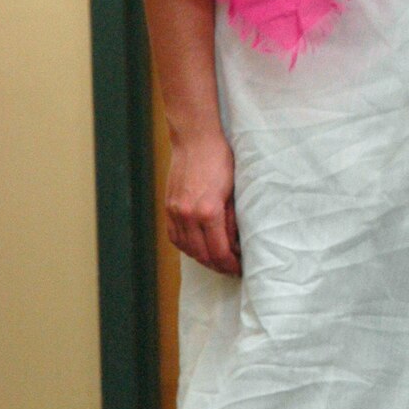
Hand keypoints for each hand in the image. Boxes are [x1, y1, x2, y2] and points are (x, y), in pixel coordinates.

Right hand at [165, 131, 240, 275]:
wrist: (195, 139)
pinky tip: (198, 247)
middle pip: (202, 255)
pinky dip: (186, 246)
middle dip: (218, 265)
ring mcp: (175, 212)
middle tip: (231, 268)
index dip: (231, 265)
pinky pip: (174, 237)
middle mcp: (188, 215)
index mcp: (208, 212)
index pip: (219, 252)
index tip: (240, 268)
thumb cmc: (219, 160)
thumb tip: (235, 243)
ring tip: (216, 260)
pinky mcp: (168, 206)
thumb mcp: (234, 191)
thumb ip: (233, 220)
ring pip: (186, 249)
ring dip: (202, 258)